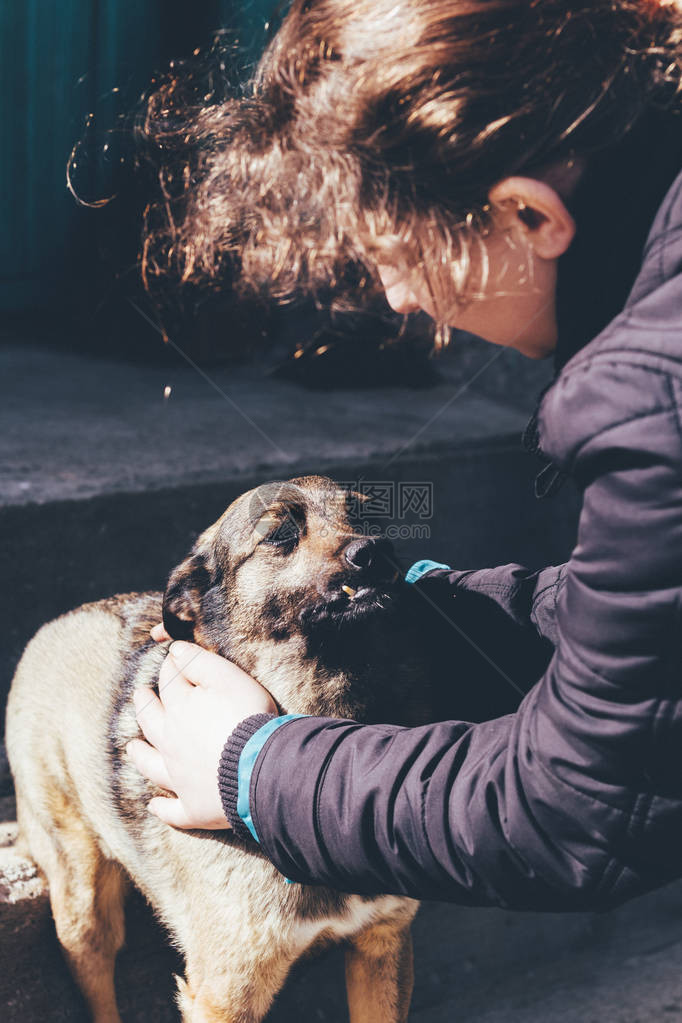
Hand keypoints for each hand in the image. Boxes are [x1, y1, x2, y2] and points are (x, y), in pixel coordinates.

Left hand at [127, 638, 276, 829]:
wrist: (261, 767)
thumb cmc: (248, 717)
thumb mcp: (228, 677)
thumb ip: (199, 661)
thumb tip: (173, 650)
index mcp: (180, 709)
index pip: (169, 683)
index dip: (170, 668)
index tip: (170, 660)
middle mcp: (171, 743)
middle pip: (150, 721)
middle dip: (144, 706)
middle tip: (139, 696)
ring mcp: (179, 778)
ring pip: (151, 765)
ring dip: (140, 755)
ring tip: (131, 748)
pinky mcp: (194, 807)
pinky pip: (173, 811)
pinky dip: (162, 809)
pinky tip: (154, 806)